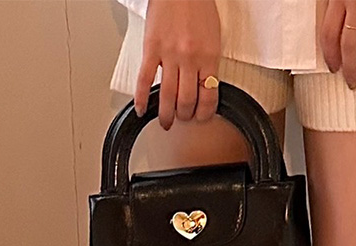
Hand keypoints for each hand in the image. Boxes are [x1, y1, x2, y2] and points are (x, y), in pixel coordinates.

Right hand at [135, 0, 221, 128]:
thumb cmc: (197, 7)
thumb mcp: (214, 38)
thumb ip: (210, 62)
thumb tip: (206, 84)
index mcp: (209, 58)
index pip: (209, 97)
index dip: (205, 113)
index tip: (201, 118)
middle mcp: (189, 60)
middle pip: (187, 100)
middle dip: (185, 116)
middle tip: (183, 120)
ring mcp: (169, 56)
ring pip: (168, 95)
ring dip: (166, 114)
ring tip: (165, 123)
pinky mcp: (151, 49)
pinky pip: (145, 79)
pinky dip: (142, 97)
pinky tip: (141, 109)